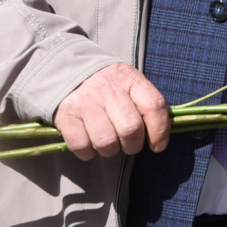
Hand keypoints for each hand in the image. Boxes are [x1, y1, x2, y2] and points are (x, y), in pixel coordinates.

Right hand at [53, 62, 170, 159]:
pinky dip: (88, 153)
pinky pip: (82, 147)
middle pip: (131, 128)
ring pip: (107, 142)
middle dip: (133, 145)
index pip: (153, 105)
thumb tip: (160, 136)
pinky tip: (90, 143)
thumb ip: (146, 105)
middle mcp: (108, 89)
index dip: (160, 131)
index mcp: (130, 78)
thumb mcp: (130, 84)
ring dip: (111, 150)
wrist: (71, 72)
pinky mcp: (66, 116)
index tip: (158, 146)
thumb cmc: (110, 87)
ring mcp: (85, 102)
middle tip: (129, 144)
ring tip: (109, 142)